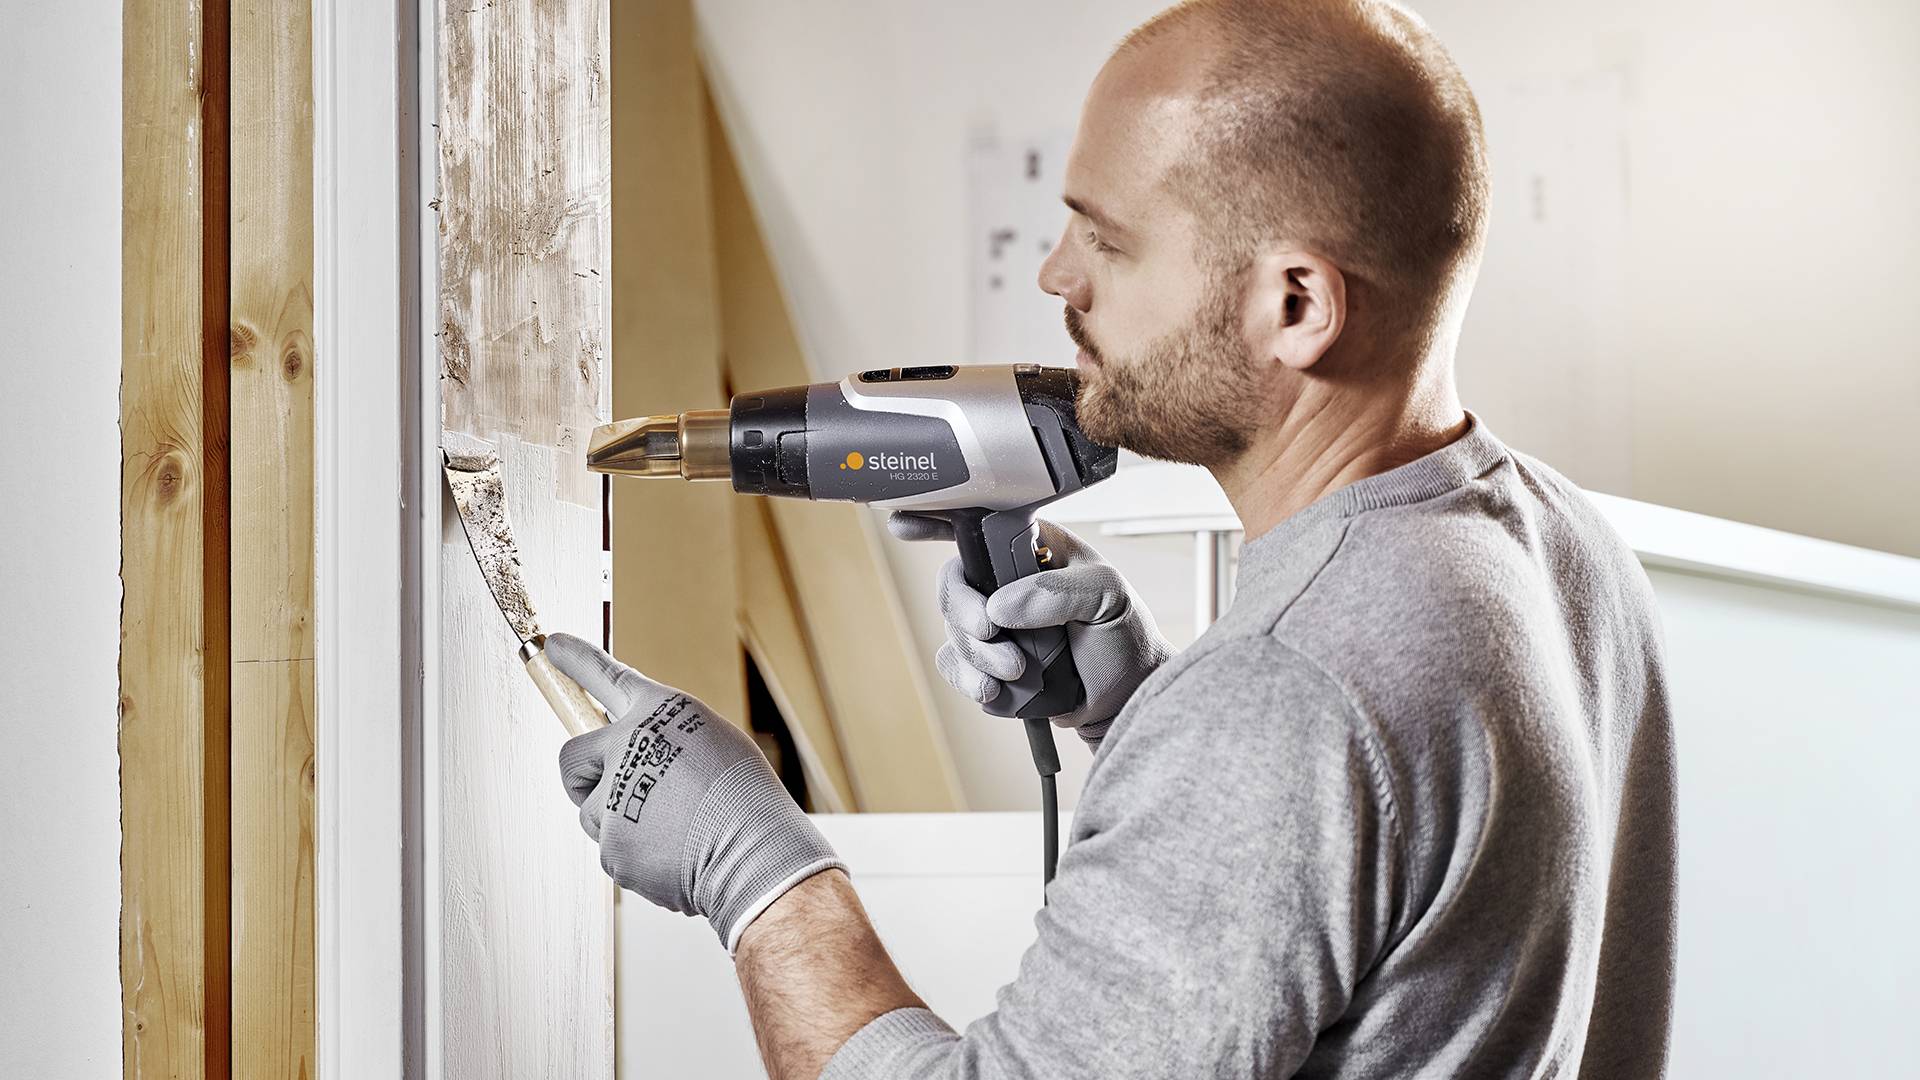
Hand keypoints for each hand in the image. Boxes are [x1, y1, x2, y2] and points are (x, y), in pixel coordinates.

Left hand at [547, 633, 844, 952]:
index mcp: (659, 712)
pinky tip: (673, 856)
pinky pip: (613, 849)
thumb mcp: (712, 743)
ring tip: (671, 832)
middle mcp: (627, 744)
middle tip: (610, 795)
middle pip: (572, 756)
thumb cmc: (745, 800)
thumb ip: (666, 742)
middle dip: (582, 777)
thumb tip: (641, 760)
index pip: (607, 677)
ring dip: (620, 823)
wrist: (752, 850)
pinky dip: (637, 856)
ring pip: (594, 812)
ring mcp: (614, 794)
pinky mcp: (610, 841)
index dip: (578, 661)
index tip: (553, 646)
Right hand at [887, 515, 1175, 744]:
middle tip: (993, 634)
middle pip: (952, 583)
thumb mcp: (1107, 596)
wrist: (1125, 697)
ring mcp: (994, 623)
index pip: (977, 523)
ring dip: (977, 654)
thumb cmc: (1123, 635)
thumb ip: (1059, 592)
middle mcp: (1005, 581)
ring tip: (1017, 671)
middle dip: (964, 612)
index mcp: (1031, 548)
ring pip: (951, 630)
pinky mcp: (987, 662)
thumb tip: (1000, 606)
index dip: (935, 519)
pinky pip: (954, 665)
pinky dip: (968, 679)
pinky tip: (994, 690)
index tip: (904, 524)